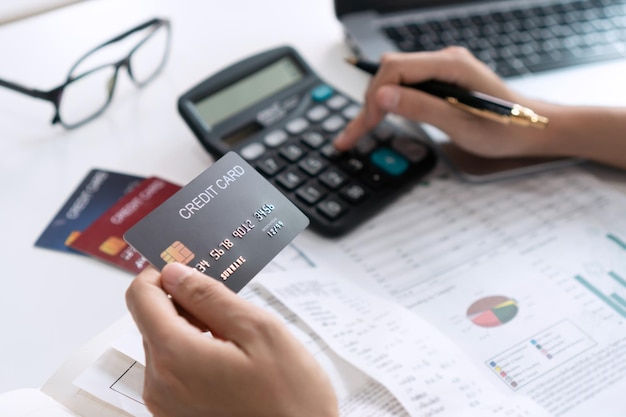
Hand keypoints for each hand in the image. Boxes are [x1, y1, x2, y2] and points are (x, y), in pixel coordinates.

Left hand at [126, 263, 338, 416]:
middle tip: (230, 310)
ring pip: (164, 344)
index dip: (163, 275)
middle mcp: (160, 383)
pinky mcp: (176, 416)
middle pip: (153, 320)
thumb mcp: (259, 330)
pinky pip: (174, 370)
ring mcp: (165, 404)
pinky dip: (196, 355)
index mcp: (176, 357)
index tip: (192, 272)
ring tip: (237, 342)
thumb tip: (177, 273)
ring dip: (194, 331)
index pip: (141, 296)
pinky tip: (231, 362)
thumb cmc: (290, 398)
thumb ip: (211, 296)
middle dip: (186, 305)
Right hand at [334, 47, 554, 157]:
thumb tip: (382, 96)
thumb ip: (421, 108)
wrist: (531, 128)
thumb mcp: (460, 124)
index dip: (375, 95)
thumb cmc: (504, 129)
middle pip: (390, 71)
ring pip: (395, 78)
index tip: (368, 124)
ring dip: (376, 102)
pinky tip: (381, 117)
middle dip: (370, 101)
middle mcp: (444, 60)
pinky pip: (407, 84)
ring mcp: (442, 68)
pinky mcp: (442, 80)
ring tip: (360, 130)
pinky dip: (390, 102)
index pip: (395, 68)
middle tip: (356, 134)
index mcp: (451, 64)